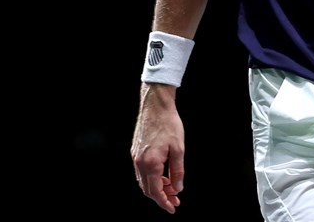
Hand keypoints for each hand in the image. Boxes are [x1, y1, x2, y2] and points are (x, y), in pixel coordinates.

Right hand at [131, 83, 185, 213]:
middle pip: (147, 189)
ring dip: (156, 187)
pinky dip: (151, 178)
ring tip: (171, 187)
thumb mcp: (179, 149)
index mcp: (151, 163)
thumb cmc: (169, 124)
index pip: (155, 191)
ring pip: (143, 181)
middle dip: (161, 197)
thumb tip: (178, 188)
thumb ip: (178, 171)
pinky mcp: (135, 150)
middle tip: (175, 199)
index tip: (173, 208)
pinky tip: (162, 175)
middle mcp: (139, 162)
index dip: (164, 202)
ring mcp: (135, 156)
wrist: (155, 105)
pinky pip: (141, 171)